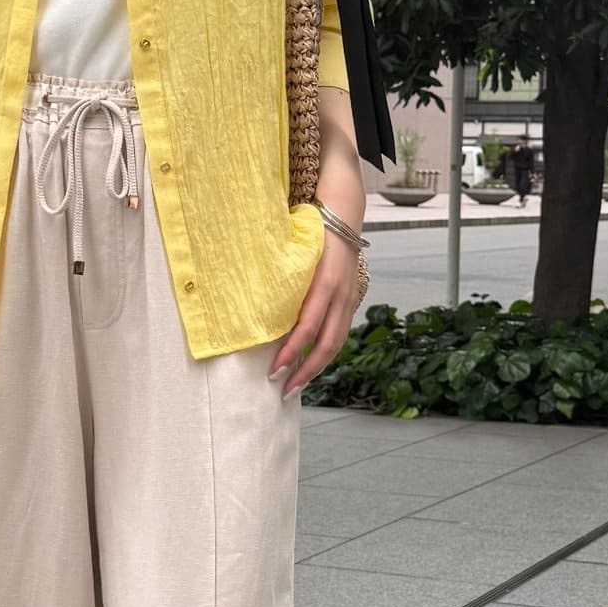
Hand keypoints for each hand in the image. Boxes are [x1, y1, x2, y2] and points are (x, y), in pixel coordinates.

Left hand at [268, 231, 362, 400]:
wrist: (343, 217)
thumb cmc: (311, 233)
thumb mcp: (295, 254)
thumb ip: (283, 282)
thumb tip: (257, 313)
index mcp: (324, 283)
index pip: (308, 328)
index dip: (291, 353)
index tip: (274, 371)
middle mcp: (340, 295)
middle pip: (326, 344)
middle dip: (305, 371)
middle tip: (284, 389)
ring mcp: (348, 300)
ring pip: (336, 344)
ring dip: (316, 368)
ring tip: (296, 385)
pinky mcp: (350, 302)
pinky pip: (338, 335)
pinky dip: (324, 354)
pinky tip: (310, 364)